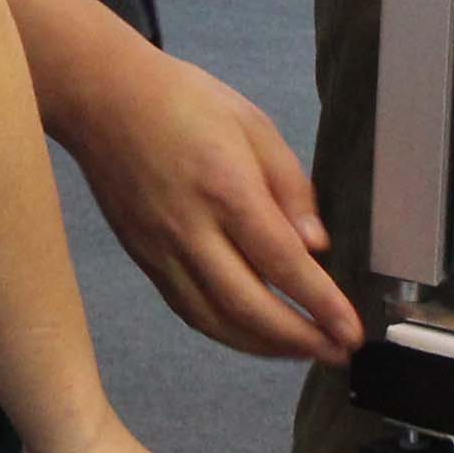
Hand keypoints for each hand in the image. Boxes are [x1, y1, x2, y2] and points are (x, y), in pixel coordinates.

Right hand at [50, 52, 366, 363]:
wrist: (101, 99)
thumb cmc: (182, 101)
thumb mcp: (252, 124)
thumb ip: (289, 186)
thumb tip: (314, 246)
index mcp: (225, 188)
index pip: (280, 262)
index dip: (320, 304)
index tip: (351, 331)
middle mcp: (189, 229)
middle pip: (247, 307)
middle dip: (298, 340)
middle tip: (338, 352)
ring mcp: (160, 251)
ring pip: (214, 321)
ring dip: (264, 347)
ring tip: (303, 351)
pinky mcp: (143, 261)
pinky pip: (188, 311)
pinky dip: (226, 333)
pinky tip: (253, 335)